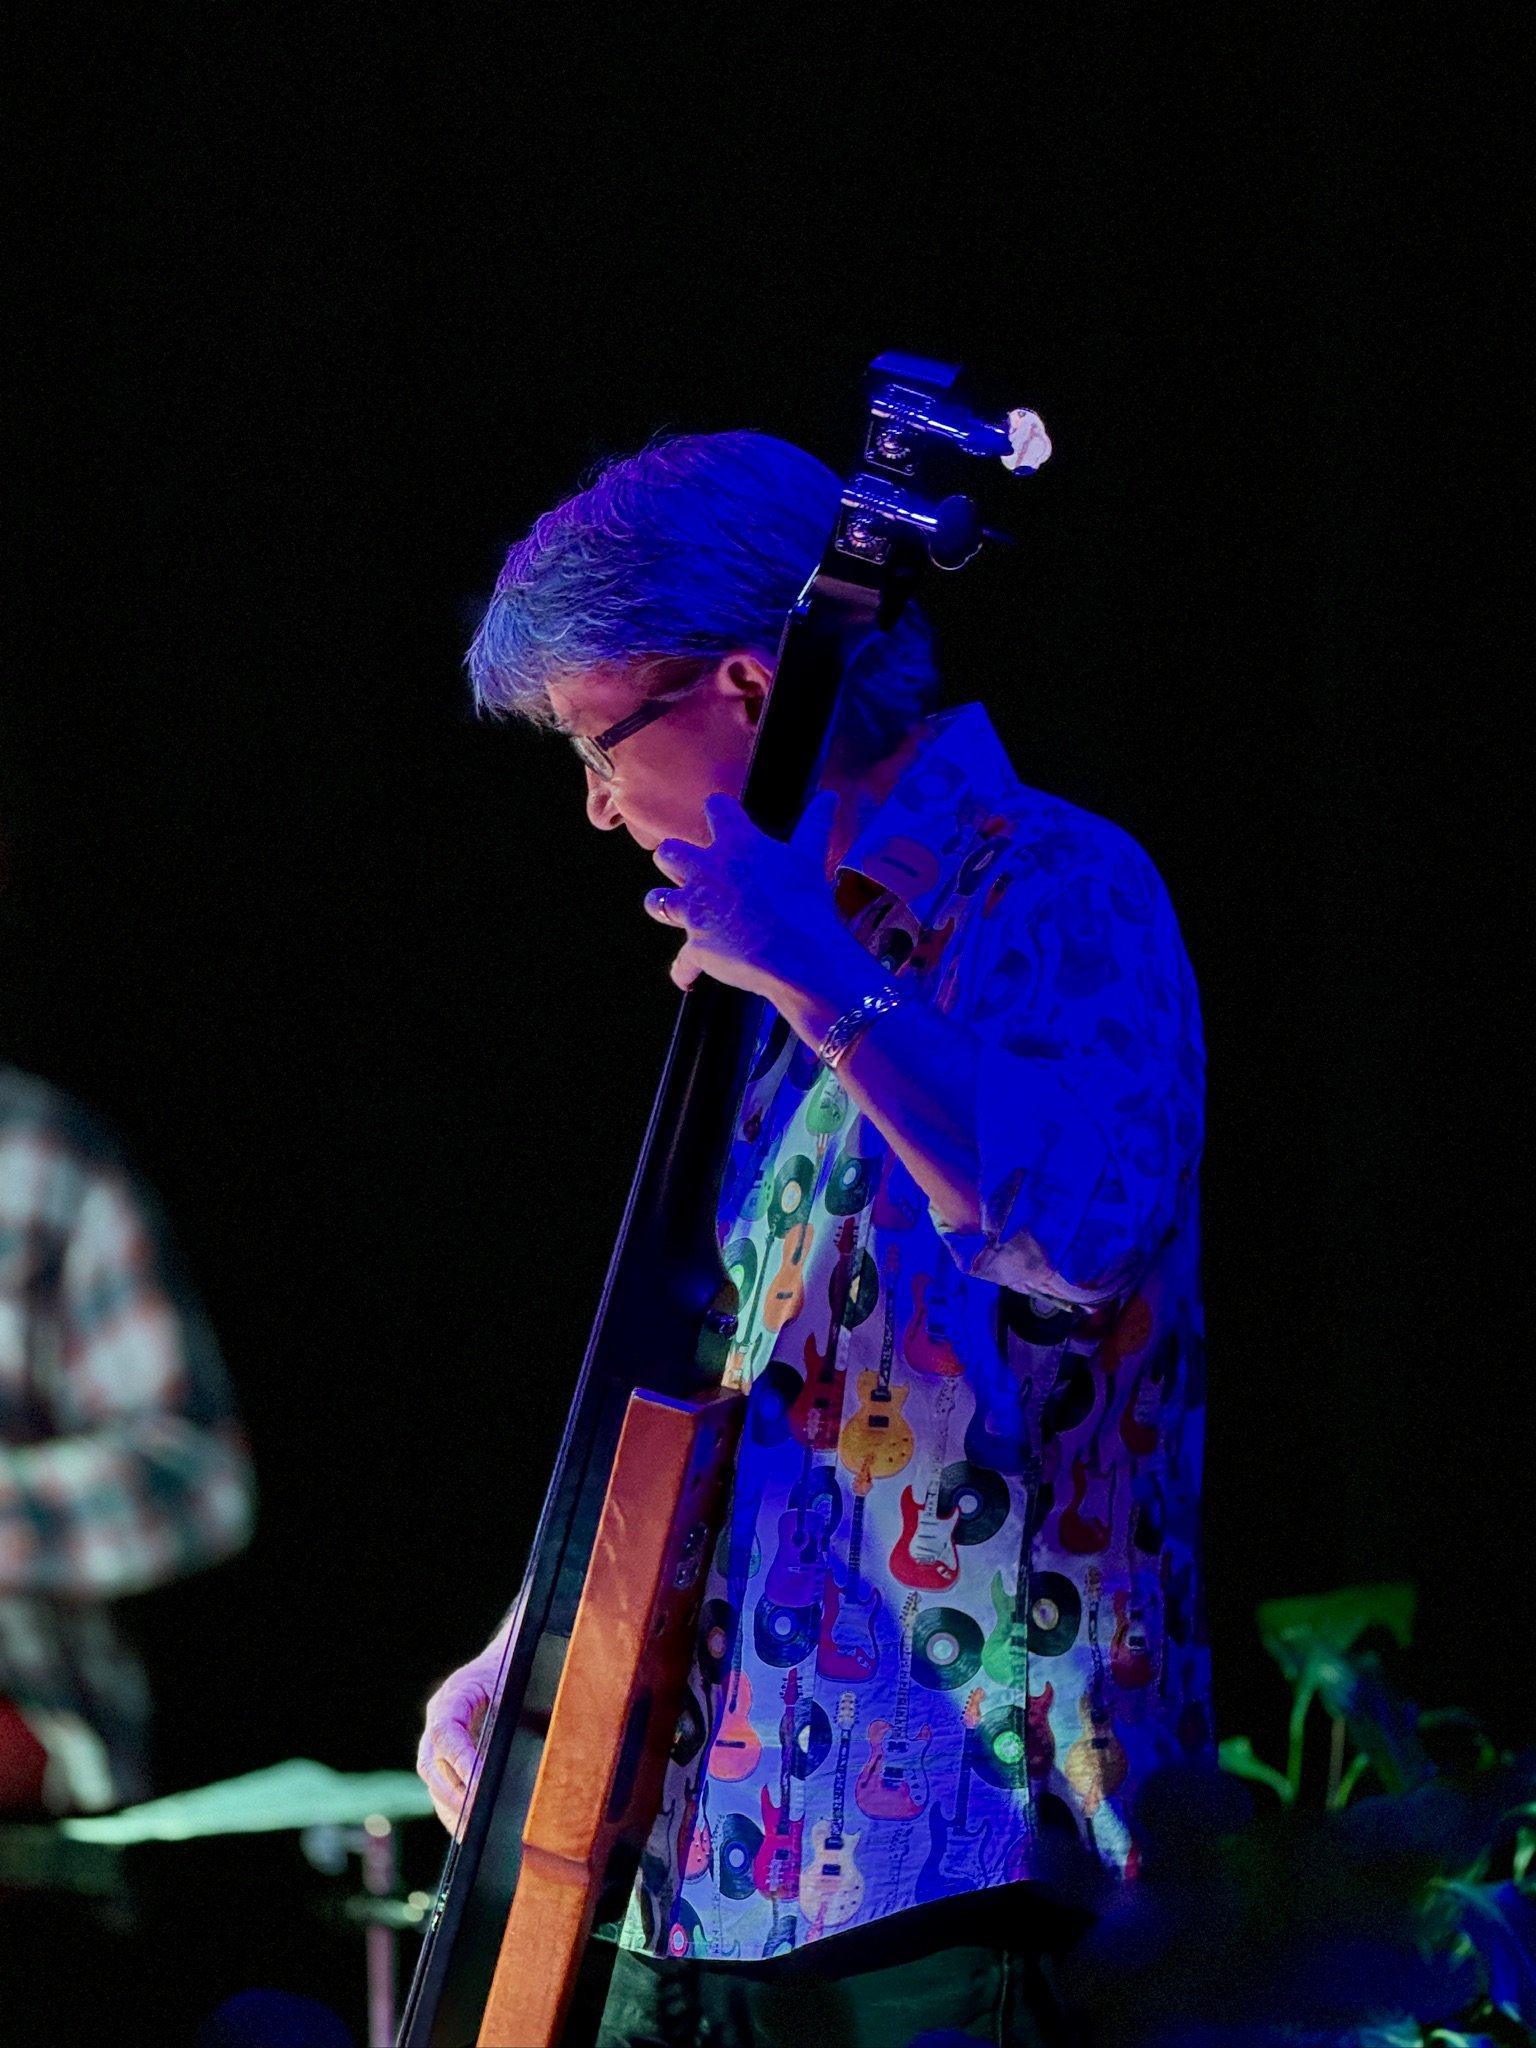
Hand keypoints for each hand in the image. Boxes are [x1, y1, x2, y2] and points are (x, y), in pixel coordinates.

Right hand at [416, 1627, 507, 1831]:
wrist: (507, 1656)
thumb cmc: (517, 1669)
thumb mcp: (518, 1685)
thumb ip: (514, 1716)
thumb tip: (520, 1756)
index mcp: (455, 1693)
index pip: (446, 1731)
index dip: (460, 1761)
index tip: (478, 1785)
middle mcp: (439, 1714)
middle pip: (433, 1761)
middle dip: (454, 1793)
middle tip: (476, 1817)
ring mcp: (436, 1734)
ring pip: (432, 1777)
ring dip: (450, 1805)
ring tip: (470, 1831)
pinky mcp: (443, 1752)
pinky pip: (439, 1783)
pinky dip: (450, 1806)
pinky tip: (465, 1828)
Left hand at [644, 790, 853, 998]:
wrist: (797, 953)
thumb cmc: (805, 903)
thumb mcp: (811, 858)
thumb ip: (815, 825)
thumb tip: (830, 797)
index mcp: (737, 845)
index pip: (717, 810)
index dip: (718, 811)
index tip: (720, 814)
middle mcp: (707, 874)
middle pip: (669, 854)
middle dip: (674, 859)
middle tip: (687, 867)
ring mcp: (697, 912)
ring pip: (657, 901)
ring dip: (663, 904)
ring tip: (671, 909)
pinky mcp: (697, 947)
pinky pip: (682, 963)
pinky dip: (685, 971)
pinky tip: (688, 978)